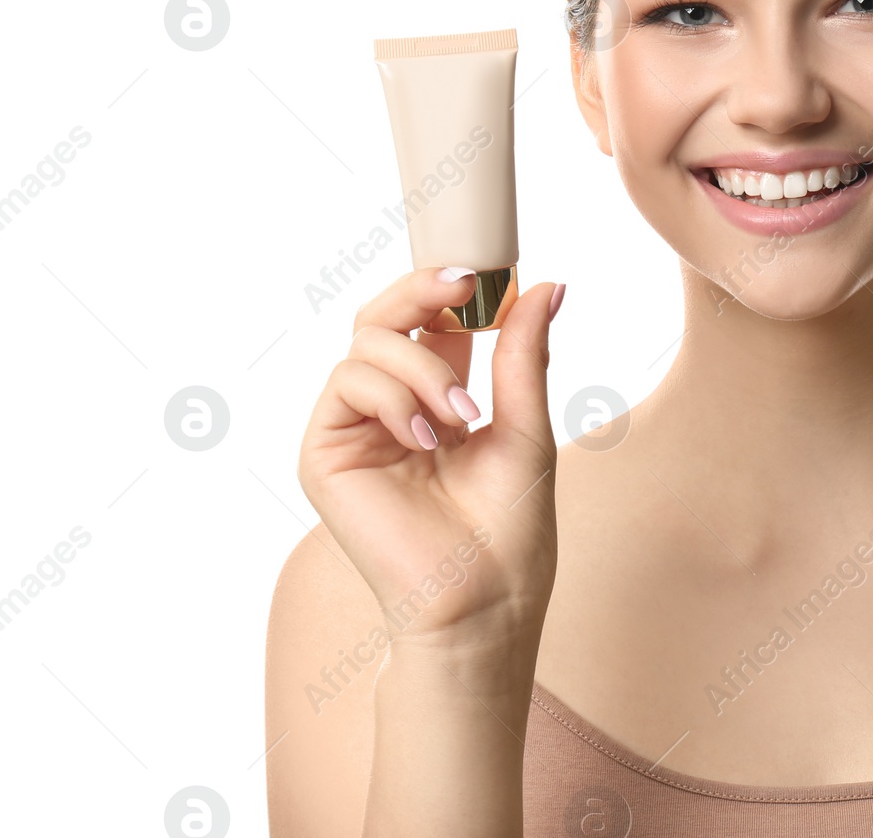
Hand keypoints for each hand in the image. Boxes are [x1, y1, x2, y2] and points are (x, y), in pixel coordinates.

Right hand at [298, 268, 565, 647]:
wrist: (482, 599)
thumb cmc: (509, 529)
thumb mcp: (526, 425)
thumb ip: (523, 355)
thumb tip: (547, 285)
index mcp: (435, 399)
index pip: (427, 321)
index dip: (448, 289)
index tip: (487, 273)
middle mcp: (388, 409)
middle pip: (382, 316)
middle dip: (421, 291)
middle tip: (464, 286)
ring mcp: (354, 430)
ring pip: (367, 344)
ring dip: (423, 367)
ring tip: (462, 418)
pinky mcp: (324, 454)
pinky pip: (347, 384)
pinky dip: (393, 397)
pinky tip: (427, 439)